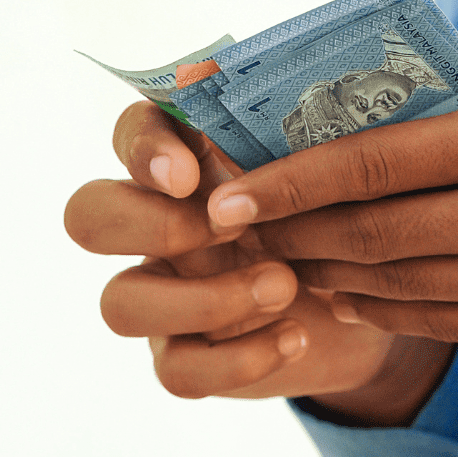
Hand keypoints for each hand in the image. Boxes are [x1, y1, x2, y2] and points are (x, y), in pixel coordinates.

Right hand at [65, 102, 452, 424]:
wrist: (370, 294)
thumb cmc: (334, 210)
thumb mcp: (320, 164)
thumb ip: (285, 129)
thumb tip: (245, 84)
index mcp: (187, 164)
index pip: (131, 134)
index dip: (145, 150)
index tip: (190, 174)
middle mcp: (155, 225)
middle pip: (87, 215)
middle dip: (148, 224)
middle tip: (231, 228)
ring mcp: (163, 294)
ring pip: (117, 304)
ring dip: (201, 299)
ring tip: (283, 286)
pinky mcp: (186, 356)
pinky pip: (176, 372)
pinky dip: (239, 358)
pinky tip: (297, 335)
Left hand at [205, 31, 457, 355]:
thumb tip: (396, 64)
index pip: (370, 158)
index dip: (287, 177)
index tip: (230, 190)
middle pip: (364, 228)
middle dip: (286, 229)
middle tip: (237, 227)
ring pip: (388, 282)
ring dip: (321, 269)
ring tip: (280, 255)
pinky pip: (433, 321)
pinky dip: (377, 306)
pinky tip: (346, 291)